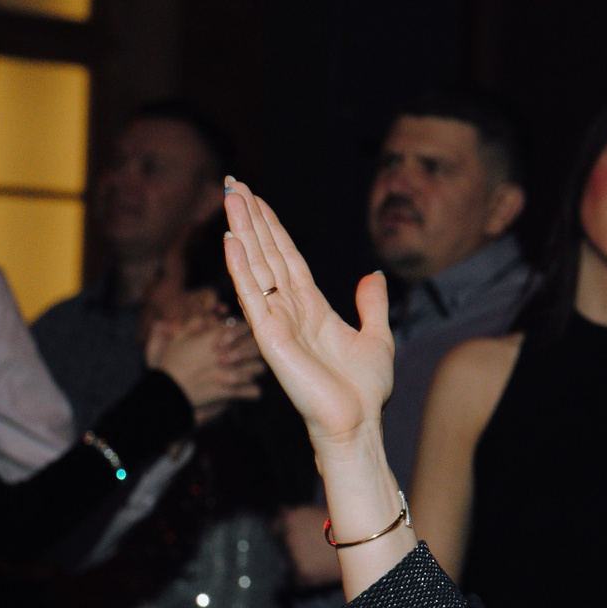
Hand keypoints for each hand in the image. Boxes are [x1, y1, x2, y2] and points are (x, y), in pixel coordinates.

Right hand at [144, 306, 265, 413]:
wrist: (168, 390)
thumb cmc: (171, 363)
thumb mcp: (178, 338)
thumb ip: (194, 324)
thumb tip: (210, 316)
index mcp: (213, 339)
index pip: (242, 327)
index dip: (246, 329)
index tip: (245, 332)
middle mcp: (225, 354)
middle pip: (255, 346)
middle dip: (255, 348)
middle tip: (252, 351)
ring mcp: (230, 373)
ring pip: (258, 367)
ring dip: (255, 368)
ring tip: (251, 369)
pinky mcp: (230, 391)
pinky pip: (253, 391)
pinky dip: (253, 391)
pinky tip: (249, 389)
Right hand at [225, 179, 413, 585]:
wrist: (358, 423)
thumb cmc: (365, 392)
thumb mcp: (377, 338)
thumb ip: (372, 306)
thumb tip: (373, 276)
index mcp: (311, 308)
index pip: (287, 258)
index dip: (272, 227)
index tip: (257, 198)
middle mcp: (289, 311)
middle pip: (266, 254)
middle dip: (250, 219)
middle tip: (232, 184)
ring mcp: (277, 323)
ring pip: (256, 267)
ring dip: (242, 232)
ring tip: (229, 197)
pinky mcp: (271, 339)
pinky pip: (252, 297)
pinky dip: (242, 268)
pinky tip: (232, 242)